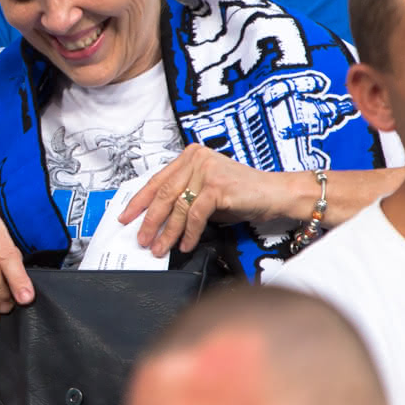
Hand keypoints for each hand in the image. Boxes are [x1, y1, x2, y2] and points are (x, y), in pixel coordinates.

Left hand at [117, 143, 285, 256]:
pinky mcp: (216, 187)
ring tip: (160, 248)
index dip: (139, 201)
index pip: (157, 180)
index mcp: (190, 156)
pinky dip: (189, 233)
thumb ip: (185, 198)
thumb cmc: (245, 194)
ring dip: (167, 232)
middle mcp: (196, 159)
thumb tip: (158, 220)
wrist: (277, 193)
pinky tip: (185, 245)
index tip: (126, 216)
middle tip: (141, 238)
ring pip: (177, 206)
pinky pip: (195, 215)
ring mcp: (206, 171)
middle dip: (149, 220)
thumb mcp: (208, 191)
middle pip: (163, 194)